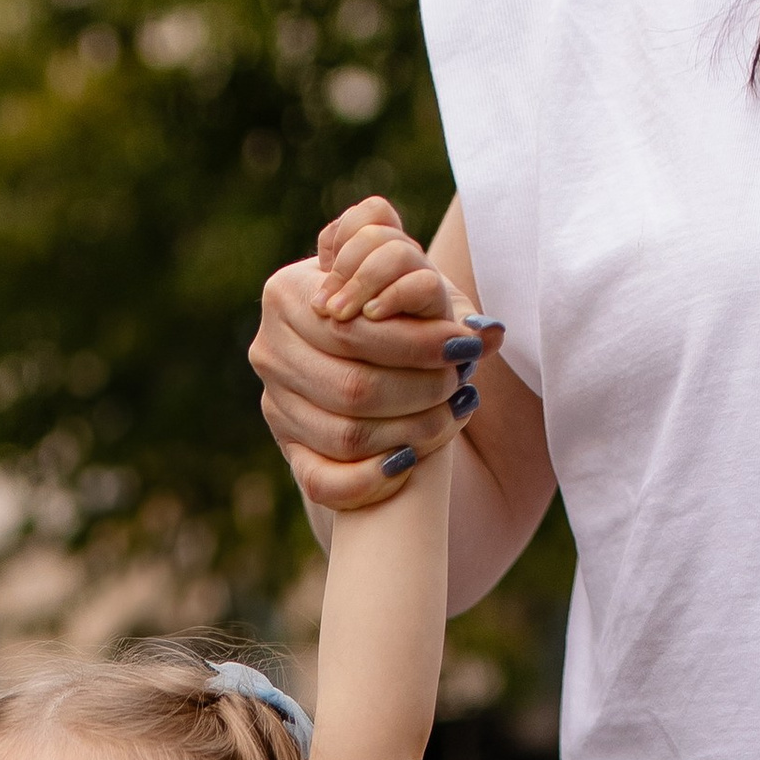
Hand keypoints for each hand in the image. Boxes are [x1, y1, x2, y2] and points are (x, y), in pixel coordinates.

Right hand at [250, 197, 499, 517]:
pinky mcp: (288, 448)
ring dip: (409, 431)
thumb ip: (429, 287)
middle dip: (419, 389)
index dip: (415, 344)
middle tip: (460, 383)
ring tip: (452, 414)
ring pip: (346, 436)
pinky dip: (369, 480)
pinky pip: (322, 482)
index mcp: (287, 294)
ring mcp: (275, 404)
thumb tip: (489, 333)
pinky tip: (410, 461)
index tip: (463, 347)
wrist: (362, 345)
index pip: (354, 331)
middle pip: (352, 387)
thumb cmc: (388, 305)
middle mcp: (269, 350)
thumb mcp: (400, 277)